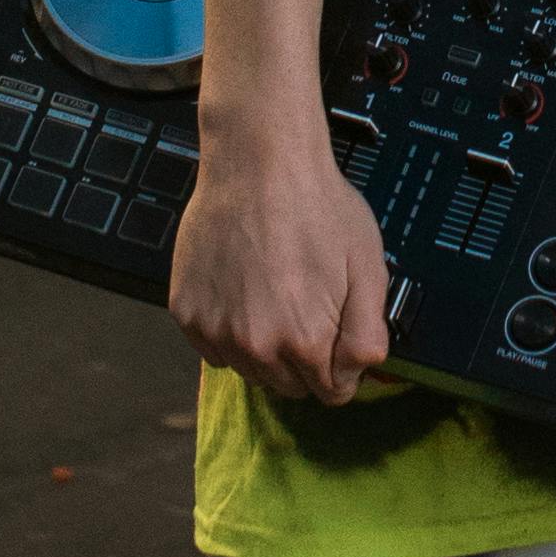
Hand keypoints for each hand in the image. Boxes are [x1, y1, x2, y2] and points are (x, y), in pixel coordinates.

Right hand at [166, 105, 389, 404]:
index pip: (330, 394)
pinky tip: (243, 288)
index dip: (340, 367)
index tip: (336, 335)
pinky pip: (213, 347)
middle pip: (288, 387)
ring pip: (249, 370)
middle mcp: (255, 347)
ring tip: (273, 292)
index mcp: (306, 342)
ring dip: (264, 346)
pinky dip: (228, 328)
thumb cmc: (316, 206)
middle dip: (304, 359)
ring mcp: (215, 331)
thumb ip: (369, 335)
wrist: (258, 162)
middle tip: (306, 305)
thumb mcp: (368, 268)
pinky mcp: (186, 313)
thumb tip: (359, 373)